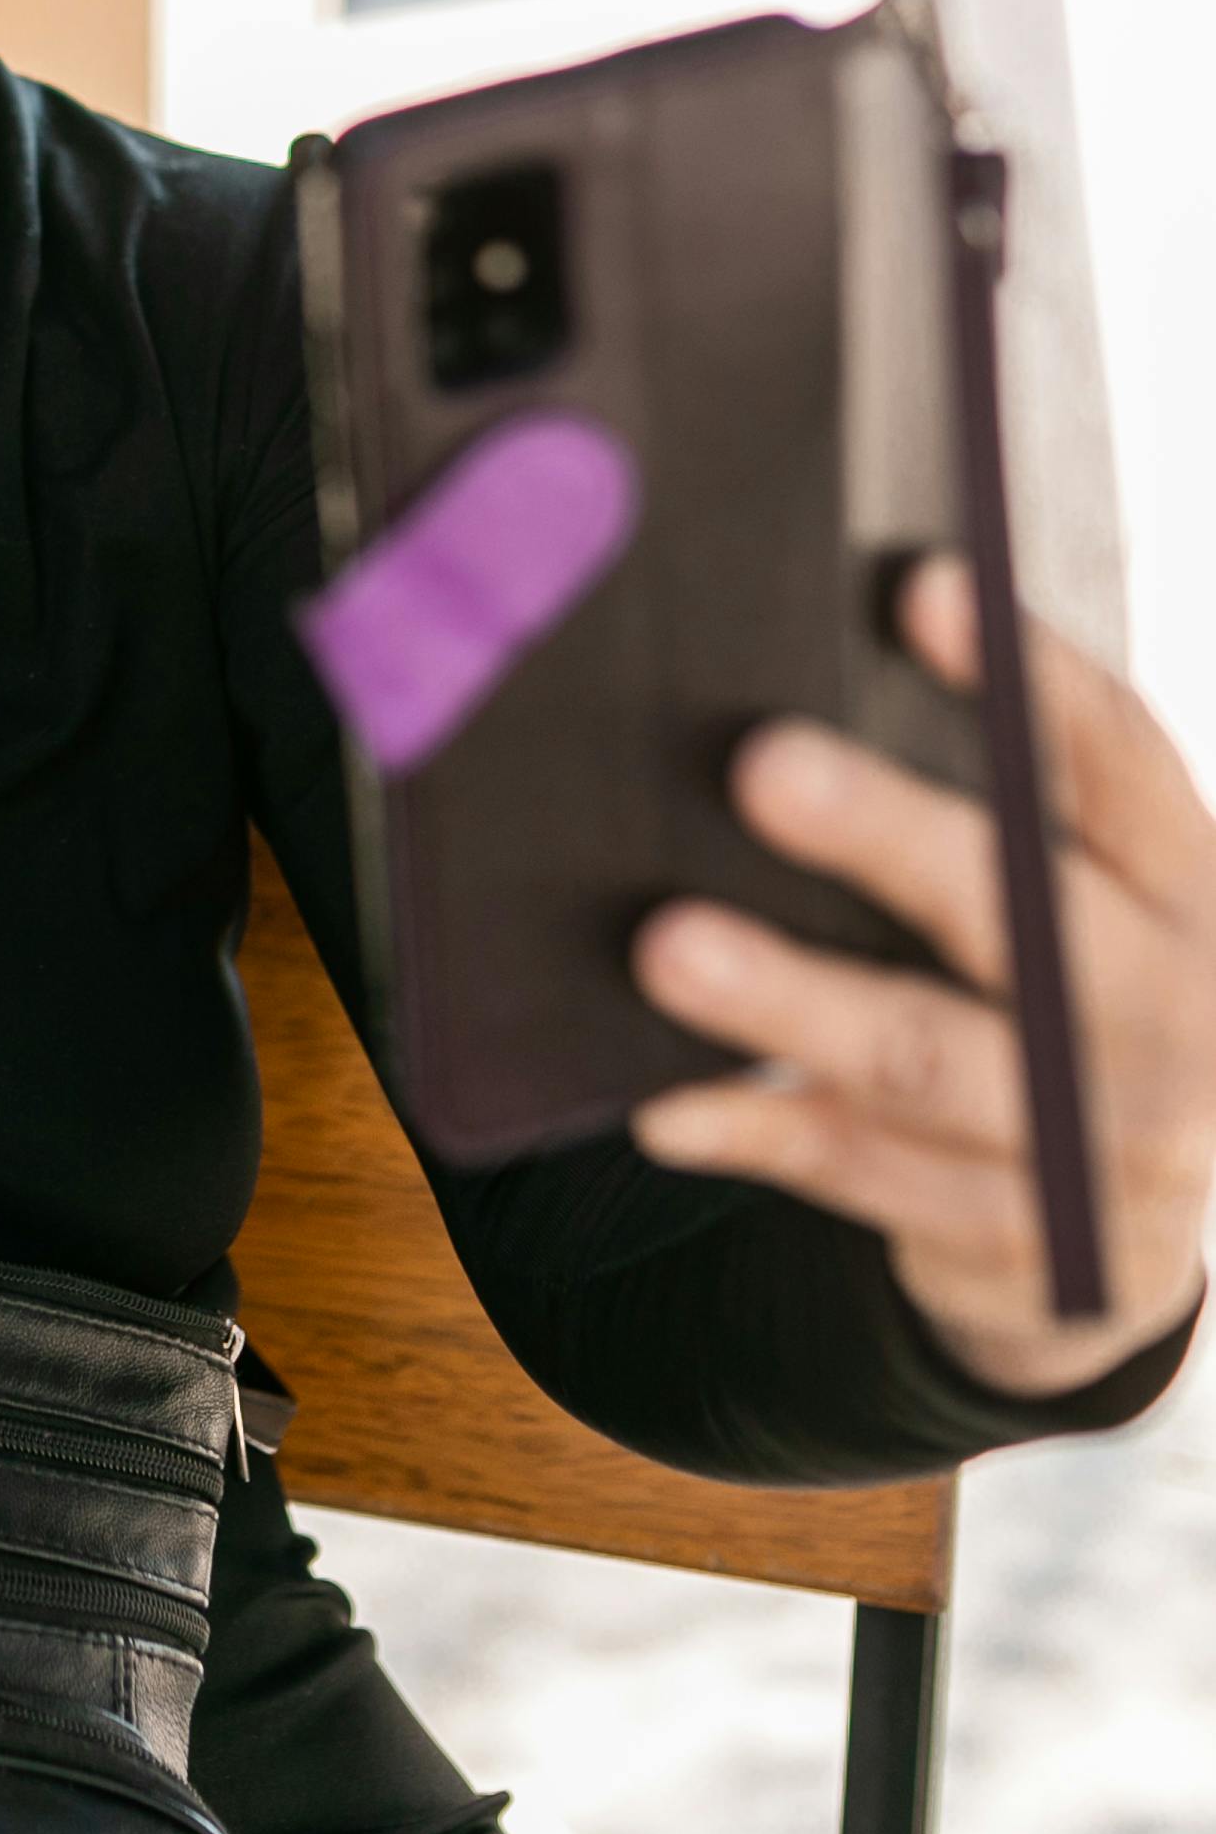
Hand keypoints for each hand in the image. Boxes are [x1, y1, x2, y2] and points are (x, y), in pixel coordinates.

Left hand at [629, 560, 1215, 1401]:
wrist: (1129, 1228)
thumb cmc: (1069, 994)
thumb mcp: (1088, 898)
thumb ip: (1014, 810)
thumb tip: (844, 656)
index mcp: (1191, 890)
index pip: (1120, 764)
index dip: (1028, 679)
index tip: (918, 588)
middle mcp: (1173, 1012)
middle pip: (1022, 910)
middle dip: (892, 837)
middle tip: (763, 767)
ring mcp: (1107, 1142)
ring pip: (927, 1057)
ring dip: (792, 1001)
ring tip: (671, 947)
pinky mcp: (1030, 1245)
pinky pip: (870, 1177)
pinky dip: (763, 1133)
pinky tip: (669, 1104)